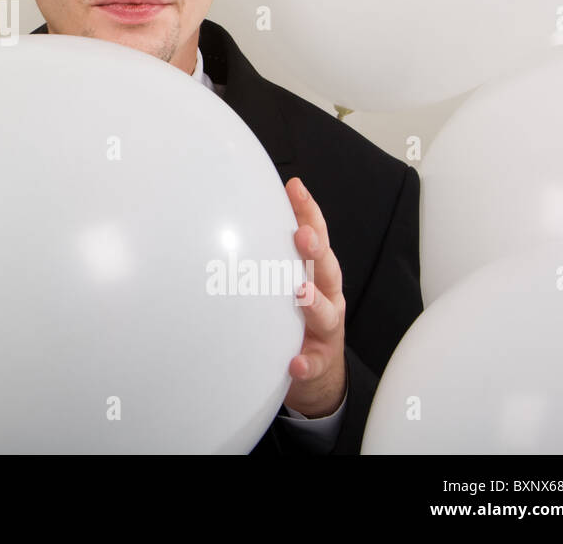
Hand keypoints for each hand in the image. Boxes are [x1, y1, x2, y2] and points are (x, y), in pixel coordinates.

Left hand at [283, 176, 346, 417]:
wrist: (318, 374)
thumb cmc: (295, 316)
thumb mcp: (286, 280)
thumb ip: (270, 253)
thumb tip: (236, 215)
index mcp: (317, 273)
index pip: (315, 236)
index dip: (308, 212)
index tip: (295, 188)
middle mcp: (326, 296)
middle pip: (325, 269)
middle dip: (315, 250)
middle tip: (302, 235)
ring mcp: (325, 331)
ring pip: (325, 313)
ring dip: (314, 302)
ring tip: (301, 292)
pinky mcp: (319, 362)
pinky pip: (314, 363)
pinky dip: (306, 362)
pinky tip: (296, 362)